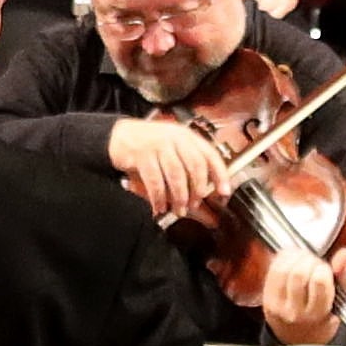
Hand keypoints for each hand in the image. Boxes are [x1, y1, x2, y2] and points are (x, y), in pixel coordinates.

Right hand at [101, 118, 232, 224]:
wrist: (120, 136)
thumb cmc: (150, 146)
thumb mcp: (172, 153)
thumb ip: (188, 173)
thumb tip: (209, 202)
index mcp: (187, 137)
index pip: (210, 155)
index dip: (220, 175)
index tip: (225, 192)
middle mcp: (176, 138)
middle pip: (196, 165)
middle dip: (198, 189)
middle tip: (195, 204)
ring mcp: (158, 145)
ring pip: (177, 174)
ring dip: (180, 196)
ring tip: (179, 209)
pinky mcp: (142, 155)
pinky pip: (155, 181)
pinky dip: (159, 197)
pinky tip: (159, 206)